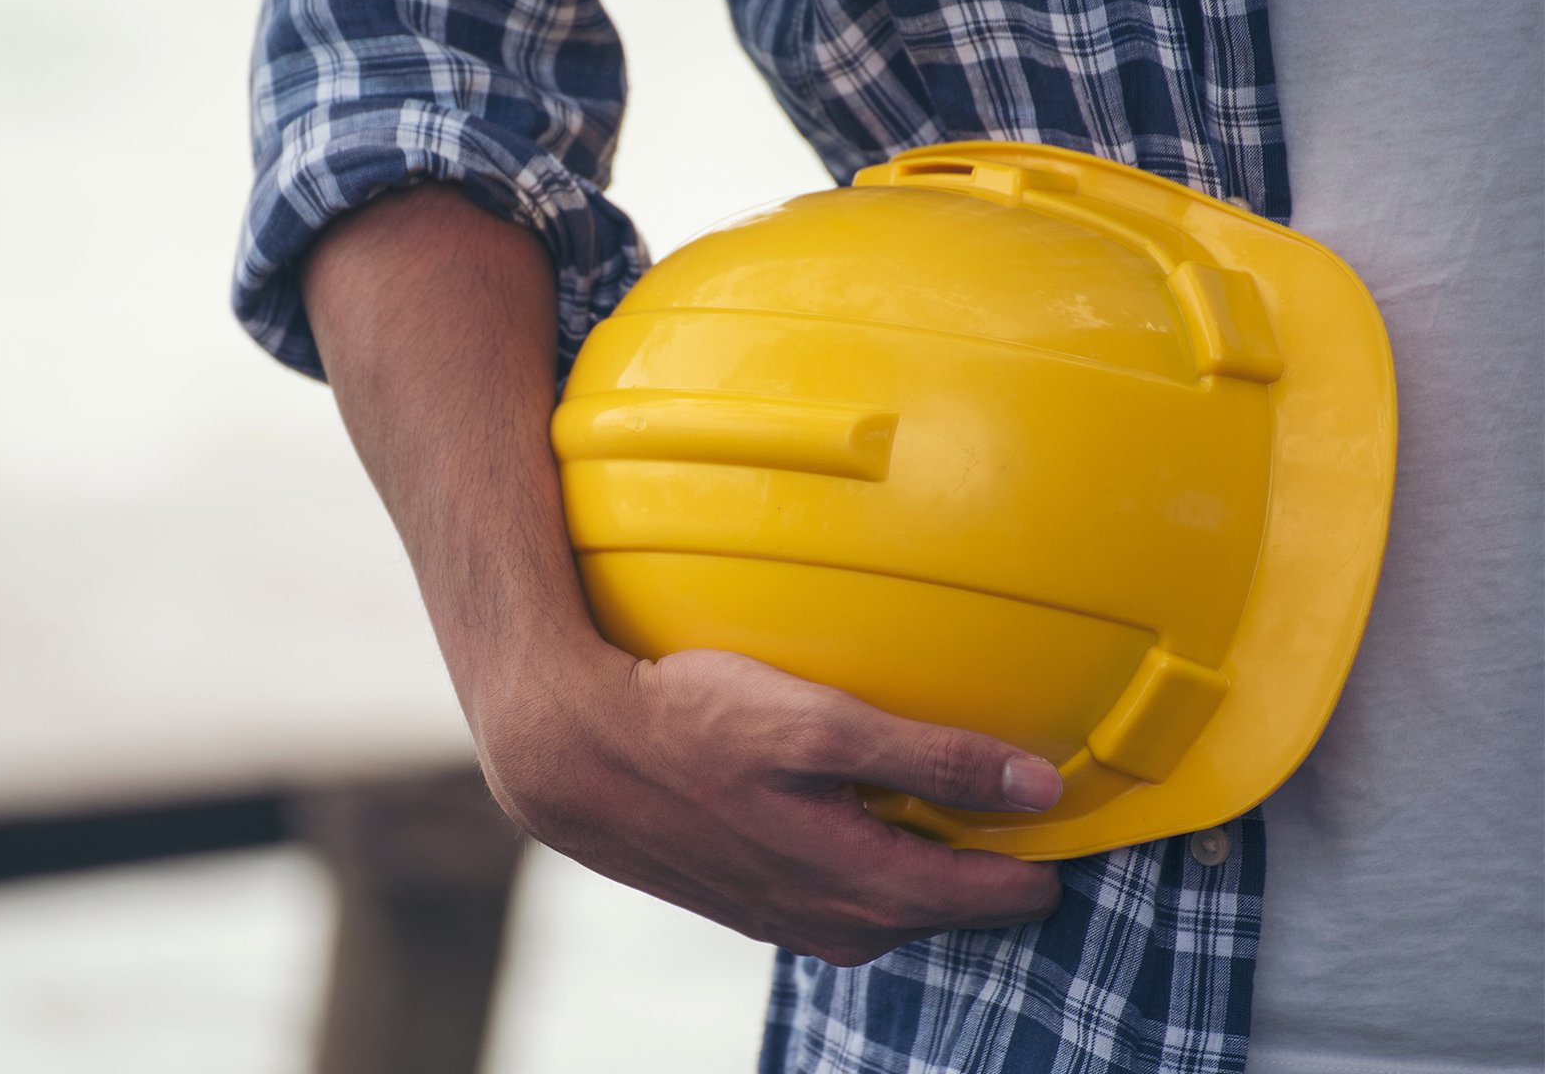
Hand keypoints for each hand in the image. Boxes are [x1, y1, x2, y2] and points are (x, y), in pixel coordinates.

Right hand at [472, 644, 1064, 966]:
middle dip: (991, 860)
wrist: (572, 754)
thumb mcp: (820, 727)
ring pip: (896, 902)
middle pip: (953, 906)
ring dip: (926, 858)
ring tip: (939, 796)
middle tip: (1012, 795)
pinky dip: (869, 856)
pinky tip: (852, 806)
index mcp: (870, 887)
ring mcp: (793, 919)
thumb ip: (934, 757)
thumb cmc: (690, 725)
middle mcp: (839, 921)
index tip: (1073, 810)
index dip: (1045, 855)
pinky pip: (843, 892)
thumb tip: (1038, 785)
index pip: (1004, 896)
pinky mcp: (755, 901)